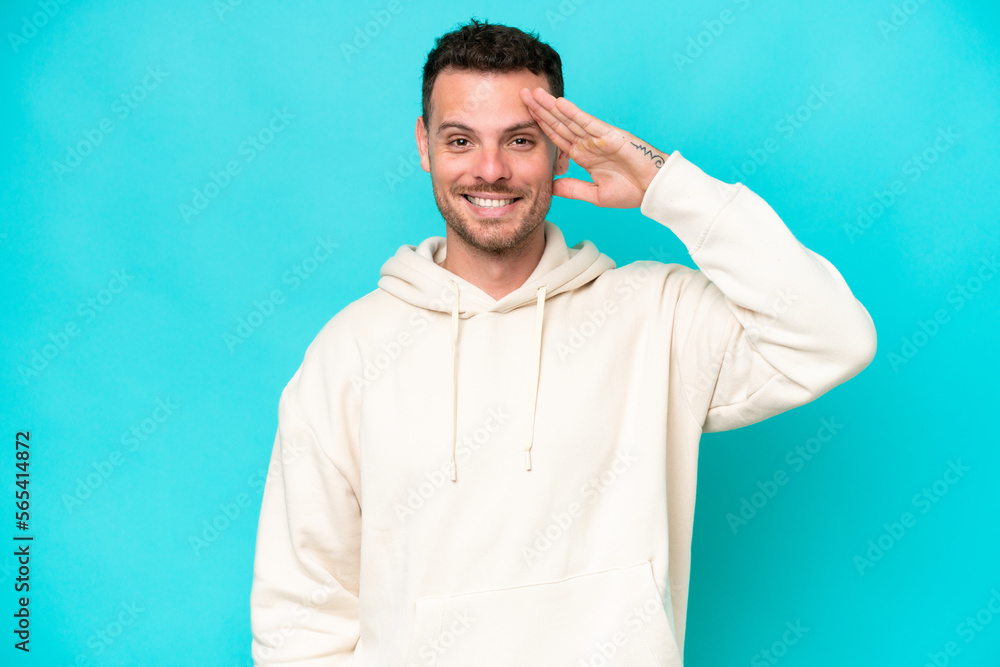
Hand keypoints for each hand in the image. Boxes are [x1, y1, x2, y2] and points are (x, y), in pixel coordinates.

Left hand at [519, 86, 669, 207]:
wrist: (654, 190)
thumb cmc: (631, 191)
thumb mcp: (595, 195)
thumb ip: (573, 189)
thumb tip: (550, 188)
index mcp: (583, 155)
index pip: (557, 136)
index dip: (540, 124)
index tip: (523, 114)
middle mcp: (588, 143)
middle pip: (559, 123)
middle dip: (540, 109)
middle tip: (521, 94)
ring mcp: (598, 138)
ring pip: (569, 119)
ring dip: (551, 106)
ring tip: (534, 93)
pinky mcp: (610, 136)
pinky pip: (588, 123)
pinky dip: (574, 113)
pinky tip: (559, 103)